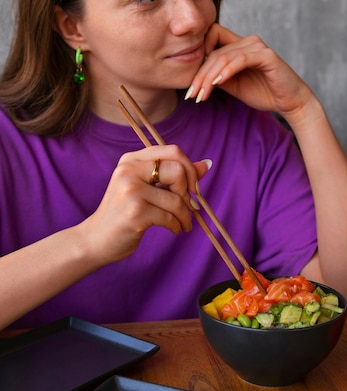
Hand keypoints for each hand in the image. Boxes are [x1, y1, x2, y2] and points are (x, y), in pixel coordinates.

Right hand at [78, 145, 208, 264]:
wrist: (96, 239)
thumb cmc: (125, 212)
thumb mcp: (148, 188)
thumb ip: (174, 176)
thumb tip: (206, 164)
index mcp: (131, 159)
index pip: (172, 151)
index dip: (190, 169)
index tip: (193, 188)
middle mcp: (129, 170)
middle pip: (178, 170)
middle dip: (188, 192)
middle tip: (188, 207)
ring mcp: (130, 191)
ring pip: (176, 199)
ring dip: (185, 215)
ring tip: (183, 224)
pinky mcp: (134, 213)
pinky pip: (170, 217)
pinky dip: (177, 226)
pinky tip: (174, 230)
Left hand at [186, 23, 313, 121]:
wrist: (289, 102)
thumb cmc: (263, 93)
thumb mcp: (233, 86)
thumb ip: (217, 77)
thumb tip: (195, 77)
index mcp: (239, 45)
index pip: (211, 38)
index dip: (198, 56)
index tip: (192, 81)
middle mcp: (248, 41)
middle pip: (214, 51)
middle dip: (200, 75)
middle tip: (192, 95)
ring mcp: (258, 46)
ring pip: (224, 56)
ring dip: (209, 77)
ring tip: (201, 95)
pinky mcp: (266, 56)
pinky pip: (241, 60)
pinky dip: (227, 71)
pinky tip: (217, 83)